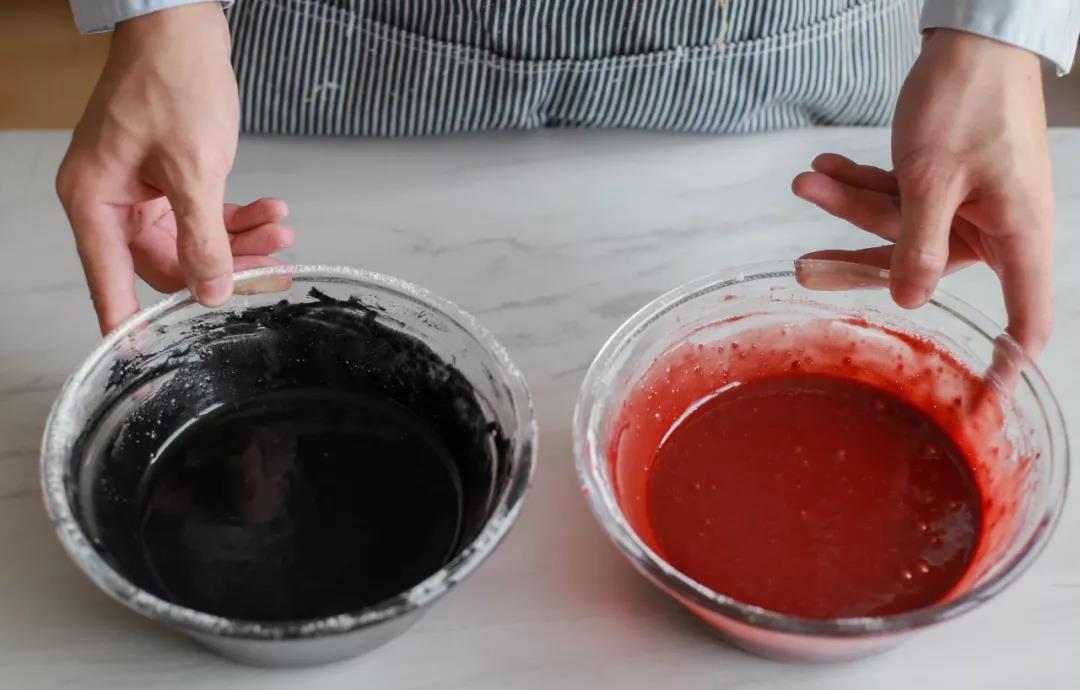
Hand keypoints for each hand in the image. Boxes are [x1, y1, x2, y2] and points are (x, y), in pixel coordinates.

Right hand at [56, 3, 293, 333]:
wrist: (183, 27)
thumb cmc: (172, 84)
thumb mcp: (194, 171)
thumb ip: (203, 238)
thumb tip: (208, 292)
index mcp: (97, 202)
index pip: (111, 280)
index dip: (130, 323)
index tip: (143, 361)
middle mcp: (114, 201)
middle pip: (169, 262)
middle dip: (226, 266)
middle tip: (274, 270)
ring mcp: (143, 189)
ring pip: (196, 240)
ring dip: (242, 241)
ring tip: (284, 233)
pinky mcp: (170, 176)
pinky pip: (205, 213)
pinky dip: (238, 217)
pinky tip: (273, 212)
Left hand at [793, 30, 1053, 353]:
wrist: (972, 37)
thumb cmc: (968, 100)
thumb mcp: (933, 177)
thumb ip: (916, 244)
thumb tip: (907, 302)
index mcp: (1016, 236)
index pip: (1025, 320)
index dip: (1006, 364)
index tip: (981, 404)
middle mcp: (994, 230)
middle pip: (921, 272)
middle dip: (857, 261)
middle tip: (802, 269)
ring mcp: (967, 207)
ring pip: (898, 230)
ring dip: (849, 205)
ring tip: (805, 181)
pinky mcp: (944, 184)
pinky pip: (898, 198)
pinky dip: (863, 184)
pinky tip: (824, 169)